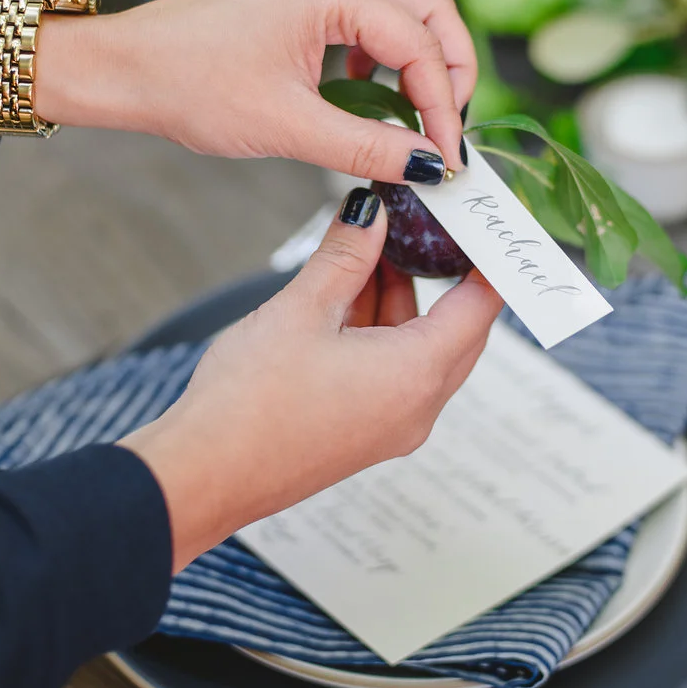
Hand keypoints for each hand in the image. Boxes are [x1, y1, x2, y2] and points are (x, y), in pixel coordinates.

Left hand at [32, 0, 474, 180]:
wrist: (123, 68)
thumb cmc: (189, 87)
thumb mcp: (288, 127)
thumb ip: (367, 147)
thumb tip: (427, 166)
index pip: (420, 44)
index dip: (444, 106)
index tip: (447, 158)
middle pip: (428, 7)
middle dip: (451, 66)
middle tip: (449, 126)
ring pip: (402, 7)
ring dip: (420, 58)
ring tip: (416, 115)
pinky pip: (368, 14)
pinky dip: (385, 52)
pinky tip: (370, 91)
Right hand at [122, 189, 502, 570]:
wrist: (203, 474)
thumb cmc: (250, 401)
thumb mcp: (302, 310)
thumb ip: (345, 255)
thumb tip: (372, 213)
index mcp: (416, 375)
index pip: (479, 306)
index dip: (484, 259)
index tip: (476, 222)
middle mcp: (417, 408)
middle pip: (457, 329)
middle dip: (441, 275)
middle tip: (423, 226)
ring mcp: (391, 426)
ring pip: (419, 348)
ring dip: (401, 299)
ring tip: (371, 247)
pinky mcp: (363, 433)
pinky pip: (393, 372)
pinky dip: (380, 330)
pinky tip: (346, 293)